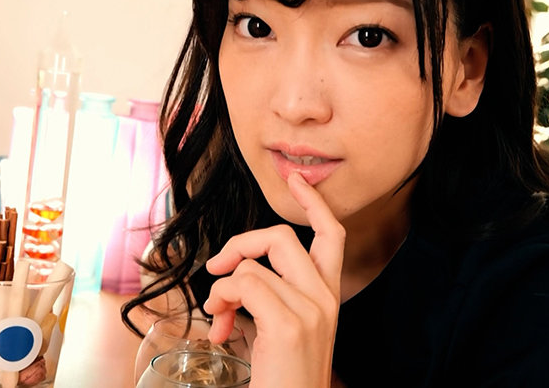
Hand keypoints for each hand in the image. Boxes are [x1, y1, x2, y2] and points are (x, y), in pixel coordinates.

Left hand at [204, 172, 345, 387]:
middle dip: (241, 242)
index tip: (297, 180)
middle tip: (218, 266)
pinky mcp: (288, 324)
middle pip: (283, 237)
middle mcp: (325, 299)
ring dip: (221, 287)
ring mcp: (310, 310)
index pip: (331, 235)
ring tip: (217, 315)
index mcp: (328, 297)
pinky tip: (220, 326)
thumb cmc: (285, 378)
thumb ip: (272, 294)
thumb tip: (236, 273)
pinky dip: (221, 299)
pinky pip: (242, 284)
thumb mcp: (286, 330)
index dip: (314, 203)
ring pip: (253, 264)